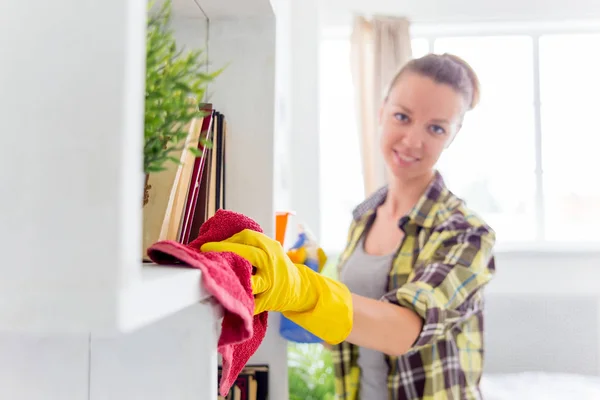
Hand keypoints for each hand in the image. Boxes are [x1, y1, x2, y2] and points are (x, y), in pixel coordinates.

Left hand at [200, 229, 353, 344]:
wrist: (300, 288)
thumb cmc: (277, 268)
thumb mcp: (269, 251)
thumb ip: (250, 246)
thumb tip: (218, 244)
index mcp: (271, 248)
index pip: (247, 237)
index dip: (227, 240)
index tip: (210, 245)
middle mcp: (272, 263)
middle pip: (248, 254)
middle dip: (225, 252)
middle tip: (205, 255)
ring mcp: (271, 283)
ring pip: (250, 281)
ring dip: (231, 279)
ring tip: (213, 276)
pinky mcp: (269, 301)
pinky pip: (250, 302)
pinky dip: (237, 302)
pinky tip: (222, 299)